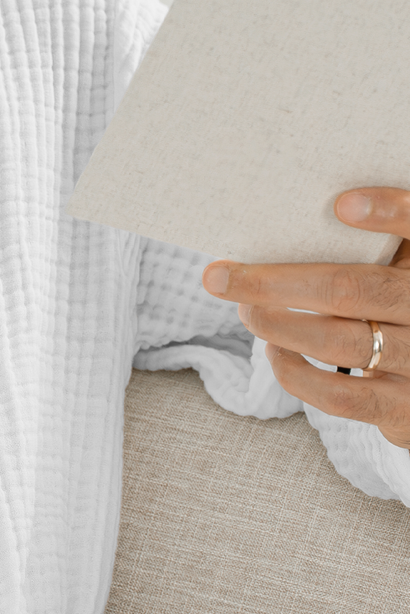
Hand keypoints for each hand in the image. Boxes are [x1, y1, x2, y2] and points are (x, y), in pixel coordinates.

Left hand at [201, 187, 409, 448]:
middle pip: (354, 291)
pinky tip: (274, 350)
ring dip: (277, 326)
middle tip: (221, 276)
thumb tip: (316, 214)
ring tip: (246, 310)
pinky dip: (294, 373)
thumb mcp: (403, 269)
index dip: (391, 212)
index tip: (341, 204)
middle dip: (275, 282)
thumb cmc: (404, 307)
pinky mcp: (402, 409)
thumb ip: (383, 244)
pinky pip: (340, 397)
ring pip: (340, 344)